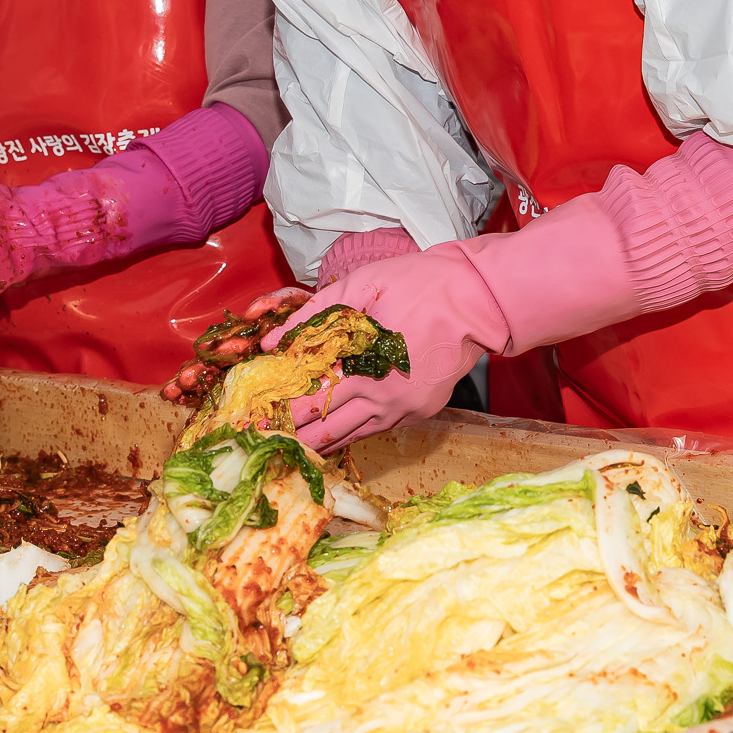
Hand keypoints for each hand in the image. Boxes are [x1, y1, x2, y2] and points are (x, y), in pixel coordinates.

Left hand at [272, 194, 649, 451]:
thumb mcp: (359, 287)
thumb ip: (312, 317)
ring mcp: (405, 408)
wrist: (478, 298)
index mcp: (367, 368)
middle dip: (293, 434)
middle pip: (328, 425)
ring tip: (288, 448)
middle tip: (262, 441)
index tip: (254, 420)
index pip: (312, 398)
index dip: (281, 411)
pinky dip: (351, 432)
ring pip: (352, 434)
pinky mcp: (421, 410)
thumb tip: (271, 342)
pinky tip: (330, 436)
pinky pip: (377, 428)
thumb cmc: (417, 284)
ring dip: (319, 441)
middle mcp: (385, 397)